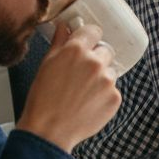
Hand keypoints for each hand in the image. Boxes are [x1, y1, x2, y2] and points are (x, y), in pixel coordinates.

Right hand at [15, 22, 121, 152]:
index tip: (87, 43)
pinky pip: (113, 90)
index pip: (94, 31)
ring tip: (83, 92)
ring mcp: (107, 81)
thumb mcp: (46, 65)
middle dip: (96, 58)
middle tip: (82, 73)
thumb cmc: (43, 98)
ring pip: (110, 71)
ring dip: (101, 78)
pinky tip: (88, 104)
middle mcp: (95, 63)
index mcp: (76, 50)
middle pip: (105, 50)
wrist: (49, 131)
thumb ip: (59, 43)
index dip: (89, 37)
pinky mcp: (115, 98)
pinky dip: (104, 95)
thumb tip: (63, 27)